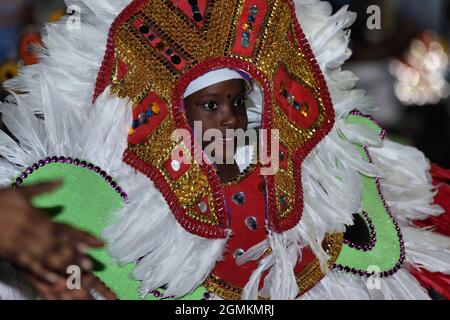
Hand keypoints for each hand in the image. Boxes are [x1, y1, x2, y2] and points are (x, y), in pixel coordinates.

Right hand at [0, 182, 116, 298]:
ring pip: (46, 257)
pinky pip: (28, 265)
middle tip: (89, 266)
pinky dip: (41, 272)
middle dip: (74, 256)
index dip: (79, 238)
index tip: (93, 246)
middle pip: (58, 246)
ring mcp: (22, 244)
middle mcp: (33, 231)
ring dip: (63, 265)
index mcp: (38, 217)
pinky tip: (52, 279)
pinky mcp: (12, 253)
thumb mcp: (21, 192)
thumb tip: (62, 180)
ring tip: (77, 274)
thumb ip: (44, 188)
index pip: (63, 229)